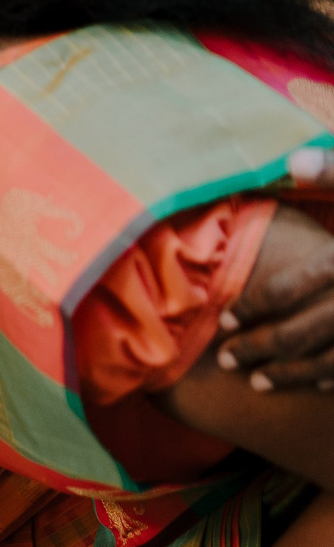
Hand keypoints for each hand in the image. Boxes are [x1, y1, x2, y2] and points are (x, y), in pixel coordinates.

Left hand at [217, 229, 333, 390]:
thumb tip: (293, 162)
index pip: (287, 288)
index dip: (251, 306)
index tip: (224, 320)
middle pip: (300, 331)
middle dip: (258, 347)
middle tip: (225, 360)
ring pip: (329, 360)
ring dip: (290, 374)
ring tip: (258, 382)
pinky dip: (332, 378)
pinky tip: (311, 384)